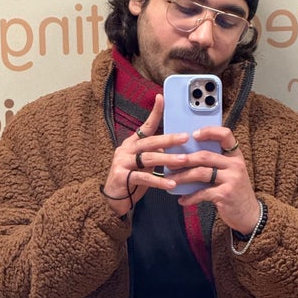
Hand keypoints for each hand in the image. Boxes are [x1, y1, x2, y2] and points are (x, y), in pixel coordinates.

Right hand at [100, 94, 194, 216]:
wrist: (113, 199)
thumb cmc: (131, 180)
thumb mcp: (144, 165)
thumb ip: (154, 155)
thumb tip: (171, 149)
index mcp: (132, 143)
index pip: (145, 126)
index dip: (154, 113)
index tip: (161, 98)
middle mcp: (126, 150)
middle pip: (150, 141)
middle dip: (169, 139)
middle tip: (185, 137)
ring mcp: (122, 163)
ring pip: (148, 158)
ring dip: (167, 160)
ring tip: (183, 161)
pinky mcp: (121, 177)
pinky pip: (144, 178)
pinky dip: (159, 181)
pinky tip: (172, 184)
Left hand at [174, 127, 260, 234]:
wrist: (249, 214)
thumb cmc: (235, 191)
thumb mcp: (230, 173)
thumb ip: (216, 163)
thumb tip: (188, 157)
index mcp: (235, 156)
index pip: (225, 135)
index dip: (209, 132)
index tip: (194, 135)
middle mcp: (235, 165)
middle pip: (205, 156)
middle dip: (185, 159)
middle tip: (170, 162)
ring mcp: (231, 179)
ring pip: (201, 173)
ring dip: (183, 176)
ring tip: (171, 180)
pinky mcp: (225, 194)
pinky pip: (202, 192)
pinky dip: (190, 197)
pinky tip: (182, 200)